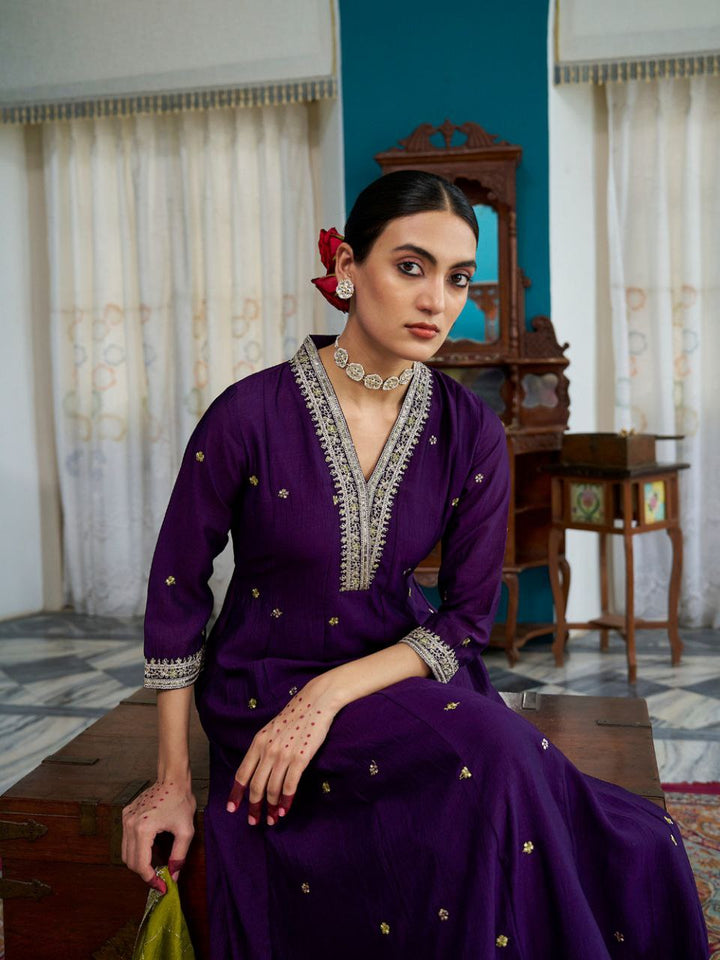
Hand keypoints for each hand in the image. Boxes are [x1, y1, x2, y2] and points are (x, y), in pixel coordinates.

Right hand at [121, 777, 196, 893]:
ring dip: (138, 862)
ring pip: (125, 852)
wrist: (172, 779)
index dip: (151, 880)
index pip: (141, 865)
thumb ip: (179, 856)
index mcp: (143, 830)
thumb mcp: (185, 831)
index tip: (161, 886)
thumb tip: (173, 876)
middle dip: (144, 873)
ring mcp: (125, 819)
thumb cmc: (181, 801)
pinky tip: (150, 848)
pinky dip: (135, 849)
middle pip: (130, 862)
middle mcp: (129, 825)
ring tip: (155, 865)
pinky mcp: (125, 814)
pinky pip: (126, 839)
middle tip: (159, 877)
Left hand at [226, 678, 340, 825]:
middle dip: (253, 808)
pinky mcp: (300, 759)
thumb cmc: (295, 715)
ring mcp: (283, 755)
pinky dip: (285, 802)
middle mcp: (267, 750)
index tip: (232, 809)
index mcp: (258, 742)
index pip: (242, 773)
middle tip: (253, 822)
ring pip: (271, 790)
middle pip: (255, 787)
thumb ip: (263, 747)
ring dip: (270, 808)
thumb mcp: (271, 729)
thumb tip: (258, 768)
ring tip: (271, 820)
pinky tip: (284, 810)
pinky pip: (289, 786)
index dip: (236, 793)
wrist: (316, 702)